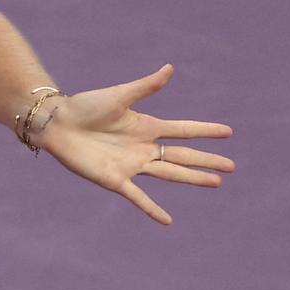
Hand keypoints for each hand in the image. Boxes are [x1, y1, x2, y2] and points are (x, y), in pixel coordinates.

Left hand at [37, 64, 234, 224]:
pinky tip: (168, 221)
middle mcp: (143, 147)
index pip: (183, 130)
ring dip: (192, 179)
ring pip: (170, 174)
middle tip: (231, 166)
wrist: (57, 123)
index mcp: (146, 126)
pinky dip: (152, 209)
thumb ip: (145, 86)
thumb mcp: (119, 95)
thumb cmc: (85, 106)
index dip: (205, 131)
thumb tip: (170, 68)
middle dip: (206, 160)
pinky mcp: (116, 179)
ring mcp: (132, 164)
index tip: (228, 132)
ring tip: (216, 183)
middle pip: (182, 155)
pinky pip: (138, 197)